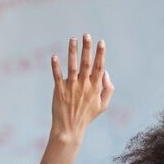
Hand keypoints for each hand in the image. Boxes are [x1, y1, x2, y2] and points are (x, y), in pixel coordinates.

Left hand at [41, 34, 114, 163]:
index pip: (99, 67)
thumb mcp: (104, 105)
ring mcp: (71, 88)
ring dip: (72, 52)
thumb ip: (108, 88)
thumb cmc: (87, 116)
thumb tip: (106, 72)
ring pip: (72, 67)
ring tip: (72, 39)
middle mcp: (84, 86)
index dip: (100, 54)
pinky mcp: (59, 91)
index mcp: (95, 87)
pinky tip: (54, 56)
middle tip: (87, 35)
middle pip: (86, 63)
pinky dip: (56, 67)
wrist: (70, 129)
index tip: (101, 42)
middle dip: (87, 48)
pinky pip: (57, 77)